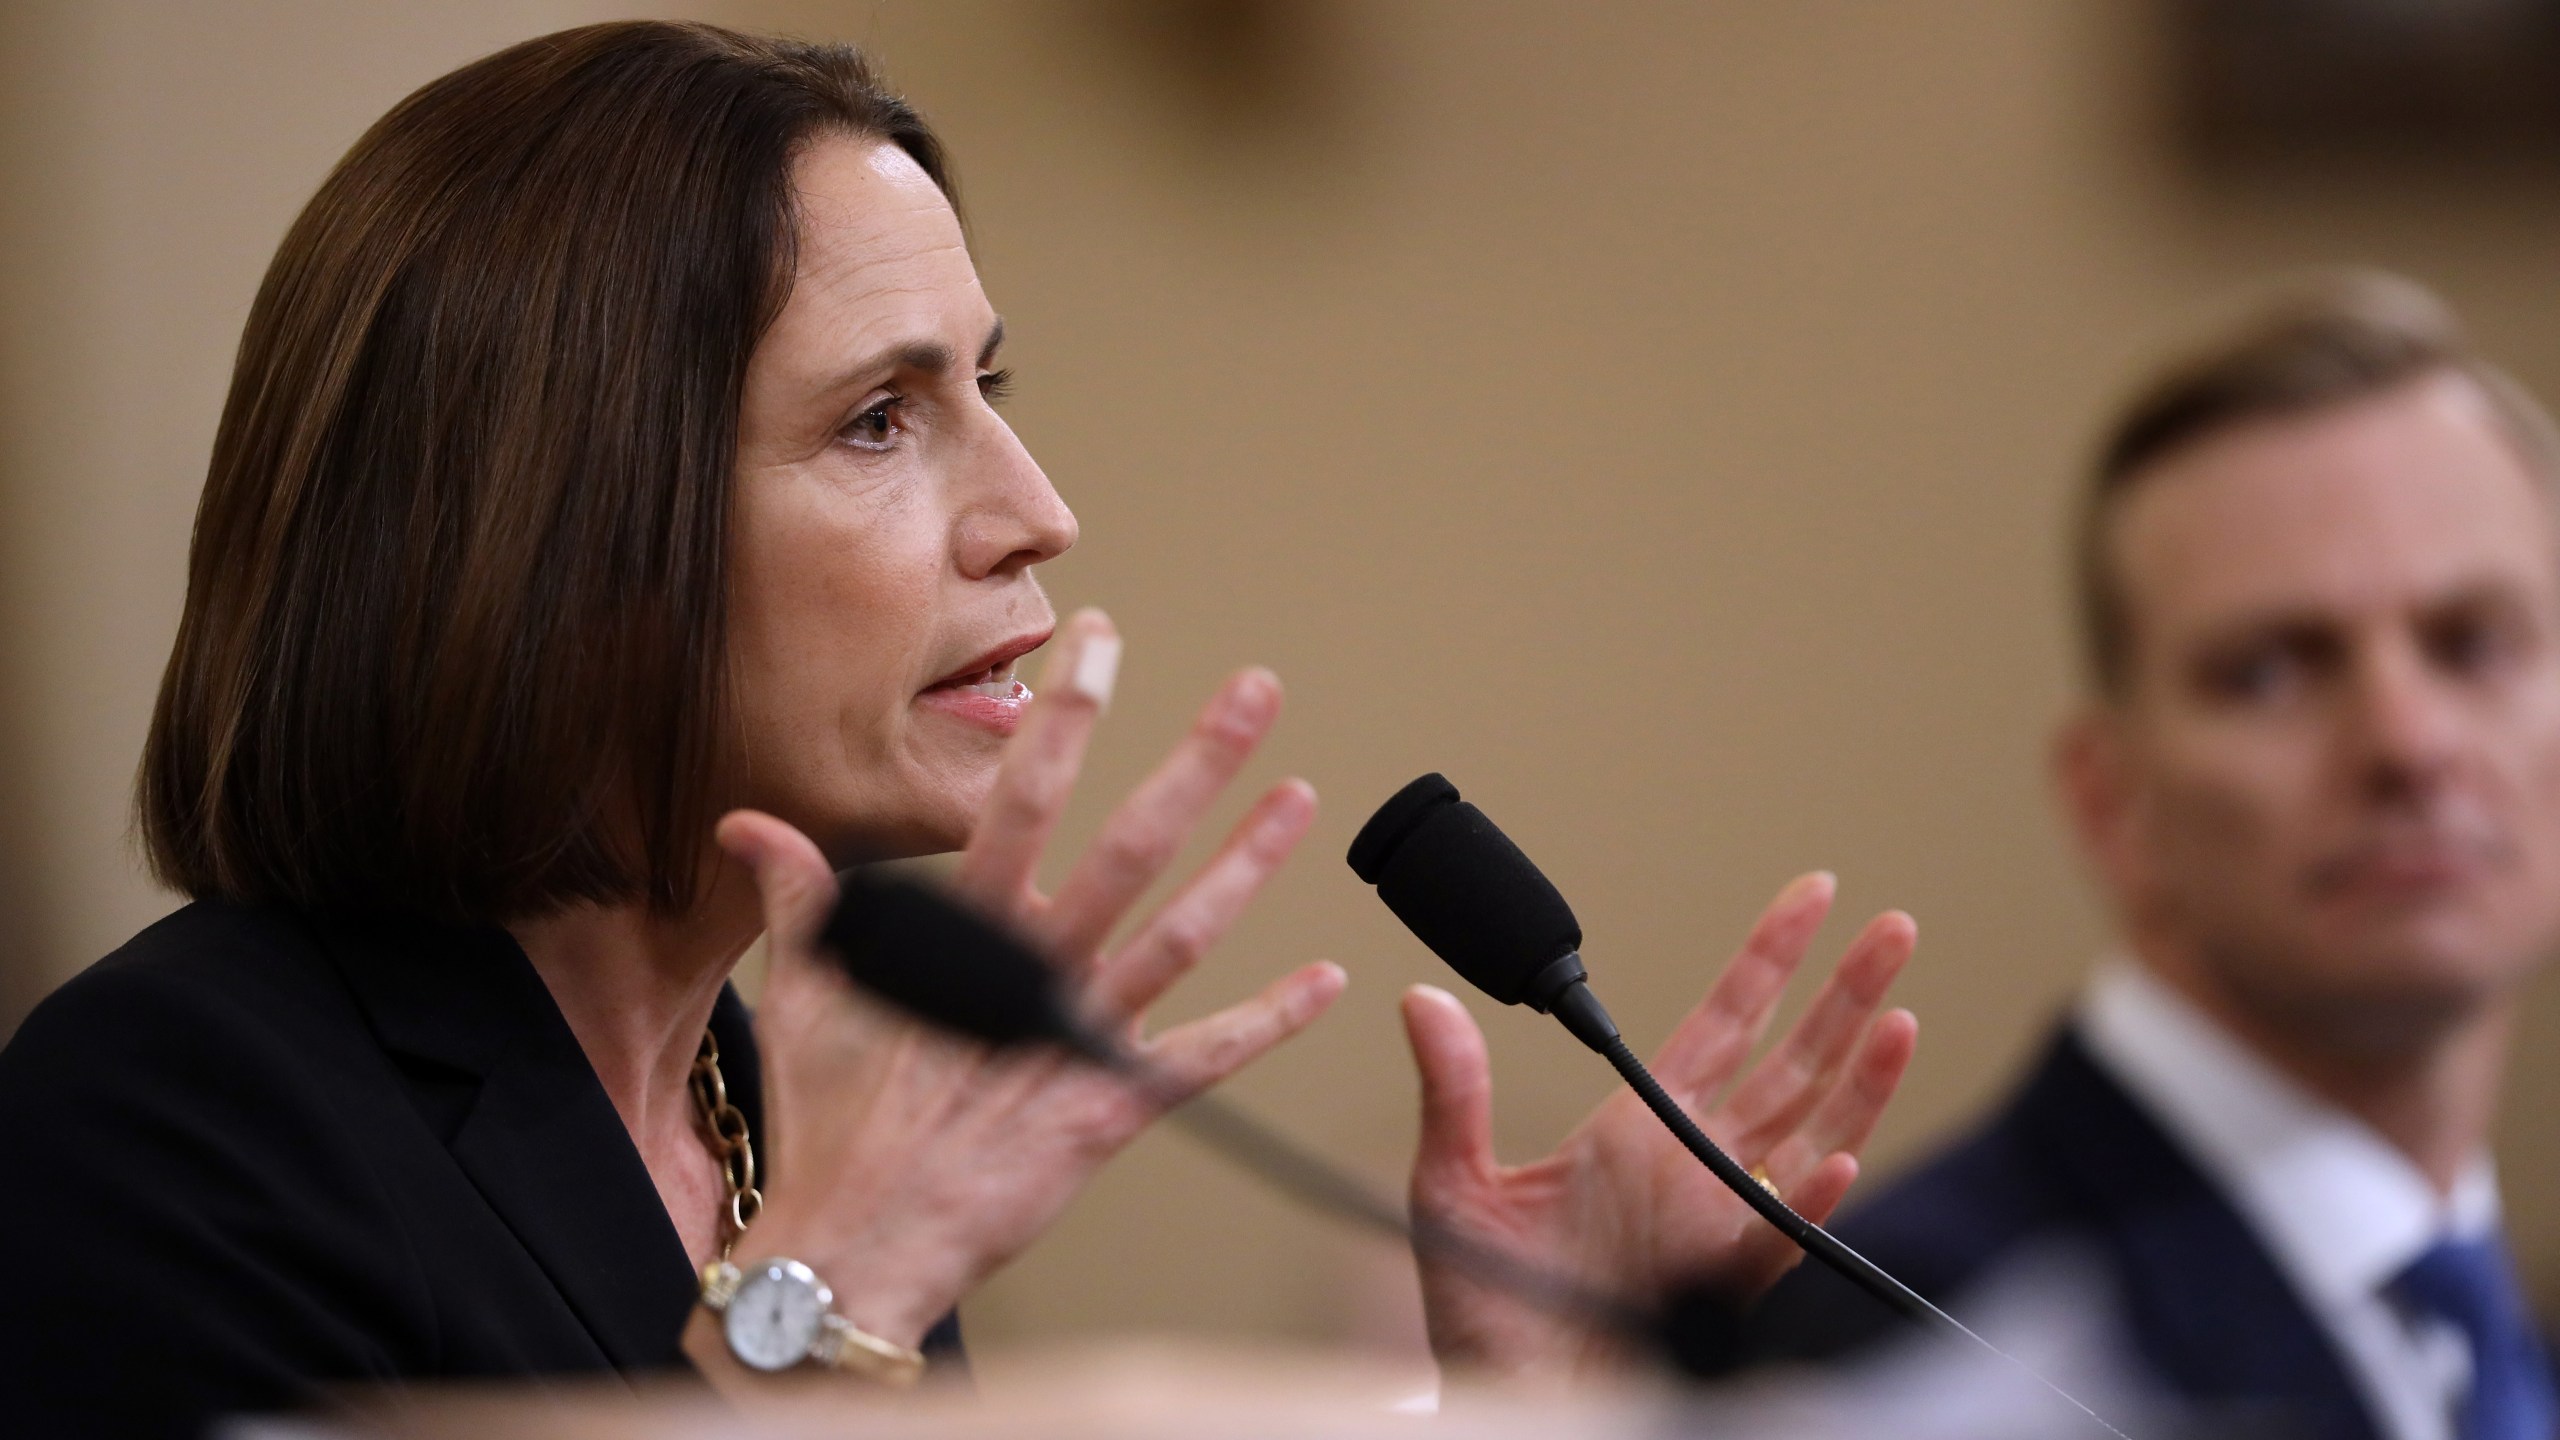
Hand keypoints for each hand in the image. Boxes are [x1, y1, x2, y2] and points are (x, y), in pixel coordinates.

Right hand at [686, 610, 1342, 1383]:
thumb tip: (751, 824)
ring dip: (1247, 865)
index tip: (1103, 642)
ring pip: (1181, 935)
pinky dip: (1267, 1021)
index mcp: (959, 936)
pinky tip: (1325, 981)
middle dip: (1197, 763)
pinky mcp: (1108, 1110)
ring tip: (1302, 800)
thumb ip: (800, 898)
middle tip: (1255, 693)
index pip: (1021, 796)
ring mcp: (1075, 1039)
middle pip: (1128, 846)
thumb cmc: (829, 1128)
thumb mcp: (804, 996)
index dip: (1067, 715)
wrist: (855, 1250)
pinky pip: (1201, 1058)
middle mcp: (1029, 973)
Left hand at [1400, 871, 1916, 1380]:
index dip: (1769, 959)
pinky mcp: (1716, 1286)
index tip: (1813, 898)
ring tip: (1898, 1015)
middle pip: (1791, 1062)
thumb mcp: (1452, 1188)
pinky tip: (1838, 1156)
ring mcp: (1715, 1223)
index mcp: (1636, 1130)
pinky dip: (1810, 1199)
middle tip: (1892, 929)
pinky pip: (1776, 1237)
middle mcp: (1690, 1166)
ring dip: (1859, 1077)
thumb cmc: (1484, 1309)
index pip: (1722, 1023)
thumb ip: (1452, 1091)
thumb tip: (1421, 1000)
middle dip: (1844, 994)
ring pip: (1810, 1134)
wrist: (1504, 1397)